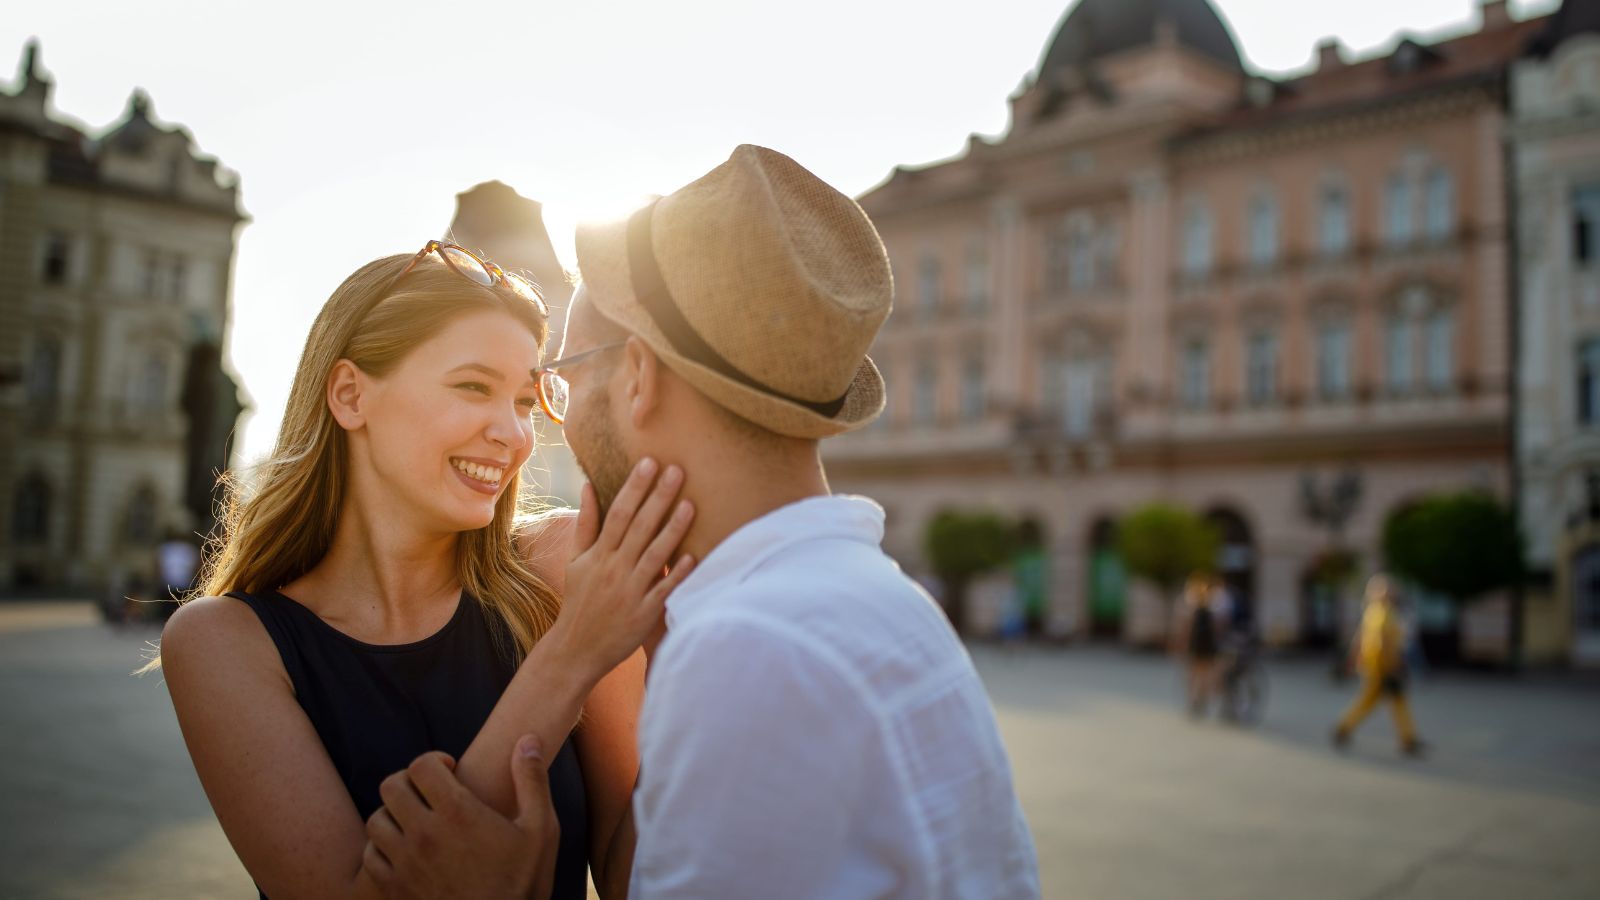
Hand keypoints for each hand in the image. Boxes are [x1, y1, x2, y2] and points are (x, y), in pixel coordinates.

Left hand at [364, 736, 559, 899]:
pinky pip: (370, 856)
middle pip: (391, 786)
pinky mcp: (394, 890)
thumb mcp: (541, 829)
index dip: (434, 759)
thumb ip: (532, 780)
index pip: (421, 765)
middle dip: (409, 781)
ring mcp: (405, 864)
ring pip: (376, 820)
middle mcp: (424, 835)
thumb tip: (528, 739)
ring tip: (415, 819)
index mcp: (458, 813)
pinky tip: (404, 850)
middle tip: (429, 791)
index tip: (449, 769)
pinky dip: (381, 847)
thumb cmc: (522, 882)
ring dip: (393, 813)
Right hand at [552, 457, 695, 680]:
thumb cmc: (579, 600)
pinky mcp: (644, 614)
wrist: (577, 648)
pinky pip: (664, 590)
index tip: (649, 462)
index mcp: (599, 554)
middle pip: (640, 527)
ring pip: (655, 555)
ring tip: (691, 504)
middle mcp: (615, 569)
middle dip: (658, 497)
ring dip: (673, 529)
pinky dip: (677, 574)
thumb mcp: (576, 560)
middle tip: (677, 470)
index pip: (619, 513)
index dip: (635, 487)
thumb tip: (589, 486)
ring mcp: (630, 591)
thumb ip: (586, 524)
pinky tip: (693, 556)